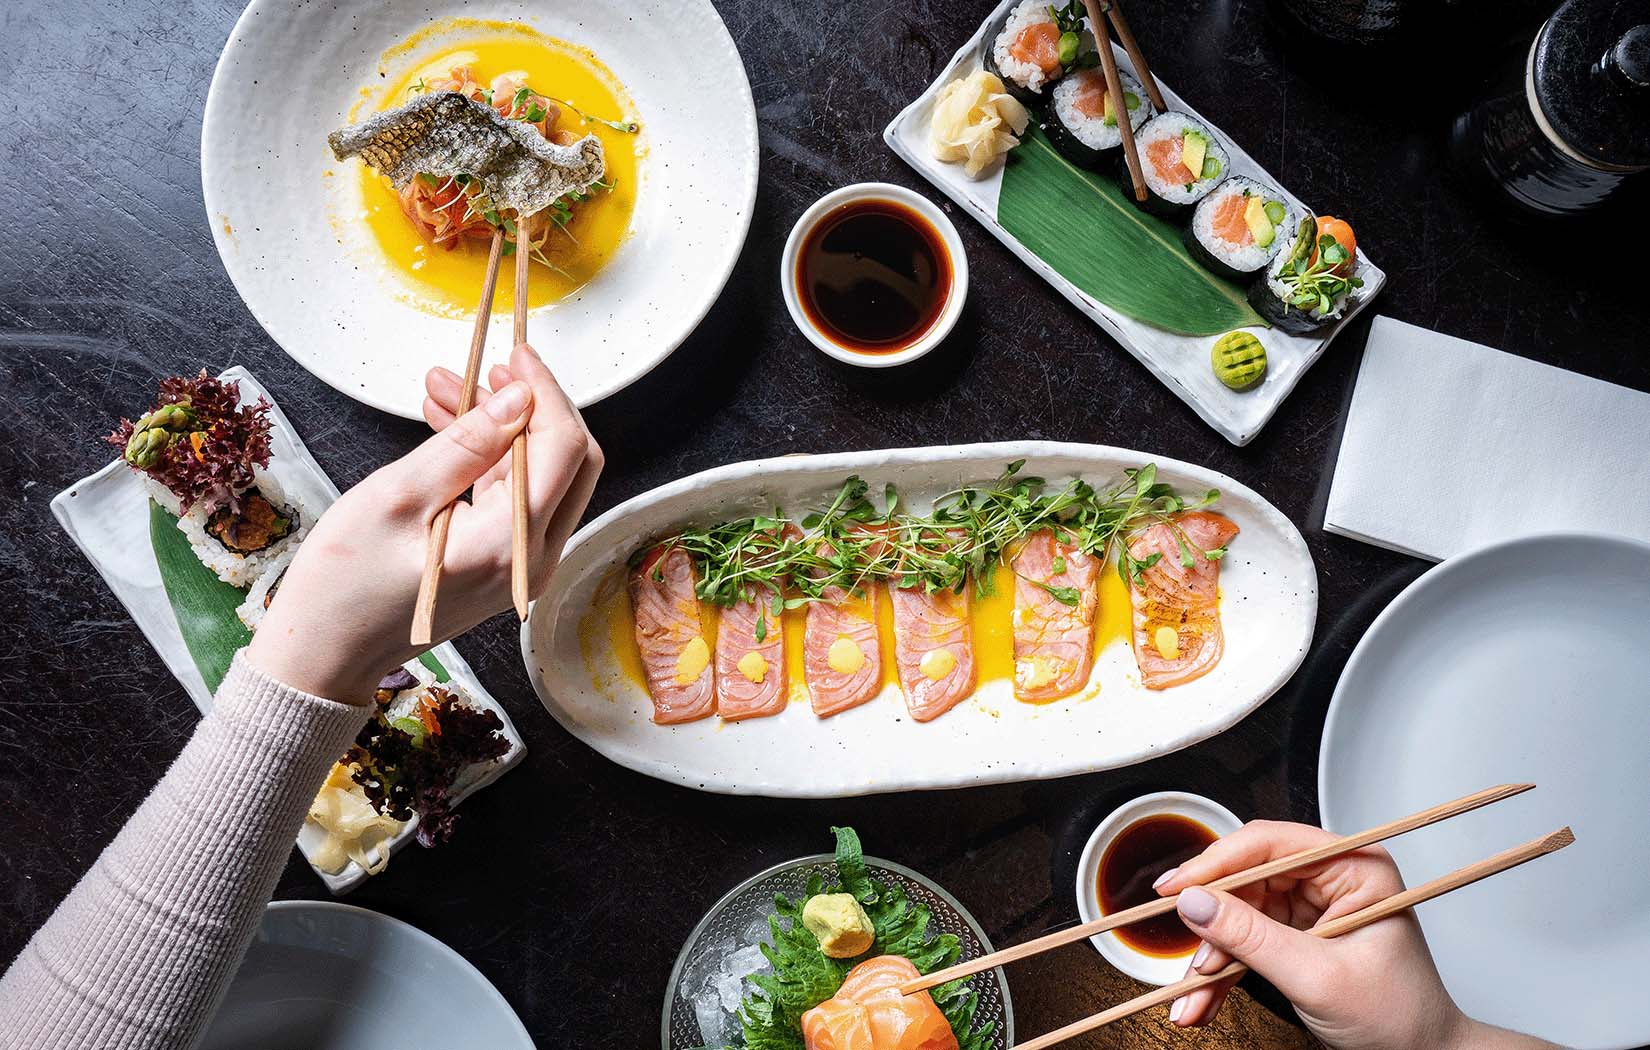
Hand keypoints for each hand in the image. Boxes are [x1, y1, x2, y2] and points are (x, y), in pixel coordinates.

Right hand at [247, 343, 601, 701]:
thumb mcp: (398, 497)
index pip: (564, 449)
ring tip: (444, 386)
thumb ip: (466, 444)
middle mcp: (533, 560)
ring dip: (502, 427)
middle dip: (531, 405)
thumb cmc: (344, 585)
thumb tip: (518, 399)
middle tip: (486, 366)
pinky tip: (448, 425)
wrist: (322, 655)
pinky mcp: (504, 566)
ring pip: (540, 476)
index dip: (545, 392)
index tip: (516, 352)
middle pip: (570, 462)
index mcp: (510, 545)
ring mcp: (522, 566)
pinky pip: (514, 498)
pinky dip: (488, 458)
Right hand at [1153, 820, 1465, 1049]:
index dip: (1216, 864)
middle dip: (1213, 924)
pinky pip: (1244, 941)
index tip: (1175, 889)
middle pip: (1246, 879)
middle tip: (1186, 952)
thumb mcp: (1318, 977)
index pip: (1269, 844)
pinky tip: (1203, 999)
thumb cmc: (1399, 1016)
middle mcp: (1330, 877)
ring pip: (1238, 914)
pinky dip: (1223, 971)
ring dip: (1212, 957)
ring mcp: (1311, 906)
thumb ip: (1252, 938)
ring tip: (1193, 995)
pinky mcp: (1295, 934)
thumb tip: (1194, 903)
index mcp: (1354, 866)